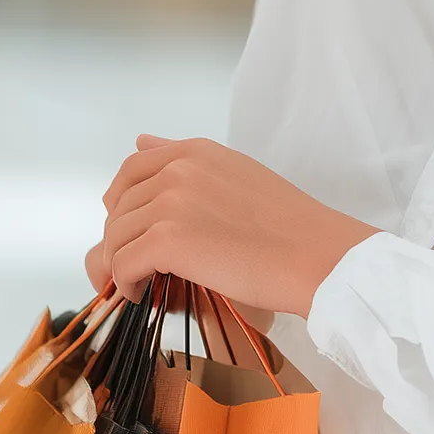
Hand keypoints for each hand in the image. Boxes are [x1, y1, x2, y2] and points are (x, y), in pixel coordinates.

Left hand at [87, 136, 373, 315]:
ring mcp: (171, 203)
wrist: (316, 255)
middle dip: (120, 238)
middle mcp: (178, 169)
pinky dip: (125, 283)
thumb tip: (141, 140)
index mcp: (195, 151)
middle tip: (137, 264)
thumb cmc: (290, 224)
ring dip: (121, 263)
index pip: (131, 169)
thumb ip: (186, 159)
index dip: (121, 202)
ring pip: (116, 236)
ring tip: (139, 282)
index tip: (129, 227)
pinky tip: (141, 293)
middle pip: (119, 206)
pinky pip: (123, 263)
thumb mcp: (236, 171)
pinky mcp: (168, 240)